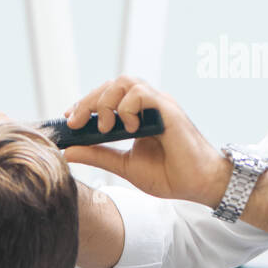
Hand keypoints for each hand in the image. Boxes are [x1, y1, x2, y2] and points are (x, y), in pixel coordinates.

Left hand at [61, 76, 230, 206]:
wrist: (198, 186)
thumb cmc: (170, 175)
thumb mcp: (124, 166)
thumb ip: (98, 155)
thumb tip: (68, 151)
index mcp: (139, 115)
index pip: (107, 95)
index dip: (86, 103)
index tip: (70, 118)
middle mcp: (149, 105)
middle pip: (112, 84)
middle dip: (89, 101)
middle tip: (76, 123)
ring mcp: (159, 105)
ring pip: (126, 81)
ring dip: (107, 101)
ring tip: (105, 127)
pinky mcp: (168, 110)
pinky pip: (142, 93)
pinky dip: (127, 107)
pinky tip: (128, 128)